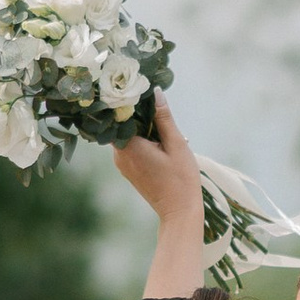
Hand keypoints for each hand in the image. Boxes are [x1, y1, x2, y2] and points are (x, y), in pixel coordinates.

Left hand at [112, 91, 203, 228]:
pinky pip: (130, 147)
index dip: (126, 100)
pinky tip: (158, 138)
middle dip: (136, 113)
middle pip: (121, 125)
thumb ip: (164, 118)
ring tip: (160, 121)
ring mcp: (122, 164)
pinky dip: (141, 140)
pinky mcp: (128, 170)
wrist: (179, 212)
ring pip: (126, 136)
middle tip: (153, 101)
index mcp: (129, 146)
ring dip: (141, 127)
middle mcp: (120, 155)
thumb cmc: (181, 179)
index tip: (137, 88)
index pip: (118, 115)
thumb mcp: (176, 144)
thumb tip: (156, 93)